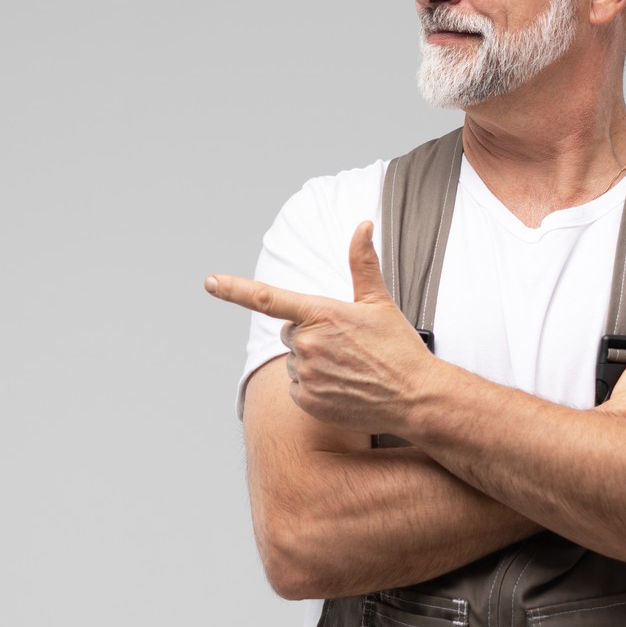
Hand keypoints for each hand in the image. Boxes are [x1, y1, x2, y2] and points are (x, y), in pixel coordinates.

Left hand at [206, 222, 433, 436]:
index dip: (233, 289)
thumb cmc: (398, 347)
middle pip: (289, 333)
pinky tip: (342, 387)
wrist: (415, 397)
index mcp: (320, 313)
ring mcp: (306, 374)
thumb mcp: (379, 302)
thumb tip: (362, 225)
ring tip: (348, 368)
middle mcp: (307, 343)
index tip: (210, 282)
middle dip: (309, 335)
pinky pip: (297, 388)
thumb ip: (362, 263)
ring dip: (313, 363)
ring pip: (294, 362)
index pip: (267, 298)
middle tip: (345, 345)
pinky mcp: (308, 400)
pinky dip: (314, 387)